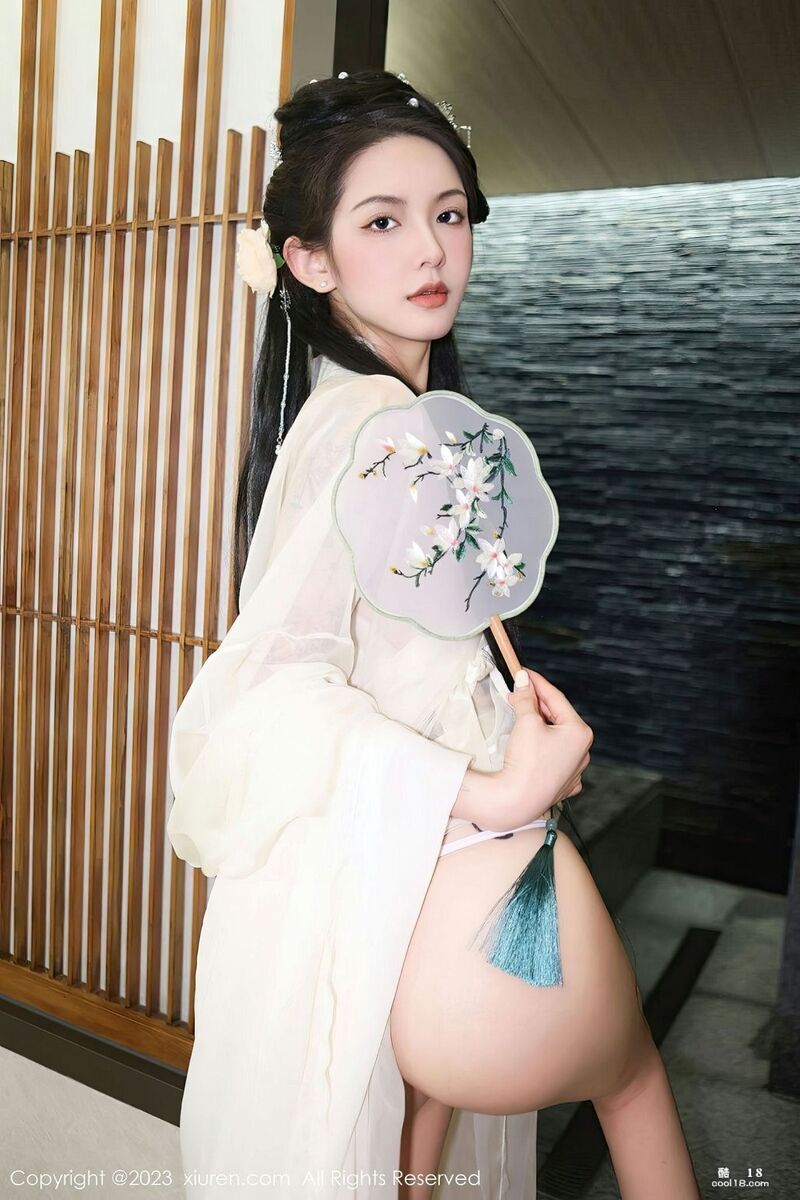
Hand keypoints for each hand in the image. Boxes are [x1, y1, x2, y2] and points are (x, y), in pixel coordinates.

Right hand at [499, 667, 592, 825]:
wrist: (516, 801)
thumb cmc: (526, 762)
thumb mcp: (526, 722)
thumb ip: (526, 698)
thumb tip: (523, 681)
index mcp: (580, 733)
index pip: (556, 699)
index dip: (537, 683)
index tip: (524, 673)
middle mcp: (583, 752)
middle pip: (558, 718)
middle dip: (537, 705)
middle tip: (518, 692)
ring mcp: (574, 770)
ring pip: (557, 738)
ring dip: (540, 725)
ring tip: (521, 716)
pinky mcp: (563, 784)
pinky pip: (554, 758)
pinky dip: (543, 747)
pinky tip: (530, 745)